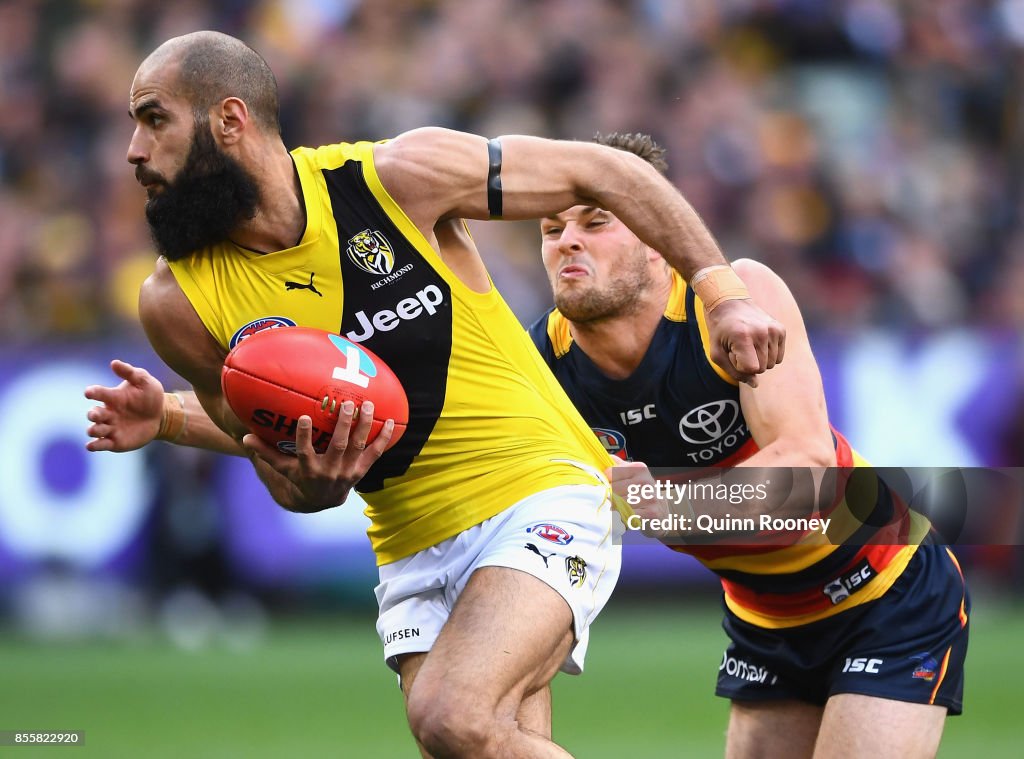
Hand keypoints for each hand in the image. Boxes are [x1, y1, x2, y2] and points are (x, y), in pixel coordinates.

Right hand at [84, 360, 165, 451]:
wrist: (161, 415)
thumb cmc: (150, 395)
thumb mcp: (144, 381)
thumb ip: (130, 372)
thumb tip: (114, 363)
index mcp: (113, 397)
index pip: (99, 393)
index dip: (93, 392)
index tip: (89, 392)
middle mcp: (108, 413)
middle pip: (94, 414)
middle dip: (93, 415)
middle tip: (95, 415)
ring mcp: (111, 427)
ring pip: (95, 430)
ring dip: (94, 430)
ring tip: (97, 429)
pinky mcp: (115, 441)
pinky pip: (101, 444)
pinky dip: (94, 445)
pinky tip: (91, 446)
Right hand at [244, 400, 394, 512]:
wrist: (322, 499)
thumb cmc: (299, 477)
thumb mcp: (282, 468)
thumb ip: (266, 452)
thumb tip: (244, 437)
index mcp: (309, 469)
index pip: (305, 452)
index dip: (305, 436)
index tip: (305, 417)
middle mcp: (330, 471)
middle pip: (339, 446)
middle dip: (344, 425)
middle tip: (347, 403)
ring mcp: (348, 472)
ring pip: (359, 446)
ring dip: (364, 426)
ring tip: (368, 405)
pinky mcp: (362, 470)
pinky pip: (376, 453)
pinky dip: (384, 438)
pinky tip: (392, 421)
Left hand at [608, 461, 670, 522]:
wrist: (663, 513)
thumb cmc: (640, 492)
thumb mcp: (632, 475)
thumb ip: (617, 465)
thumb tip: (602, 457)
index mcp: (639, 468)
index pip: (610, 473)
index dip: (603, 482)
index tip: (605, 488)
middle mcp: (646, 480)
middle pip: (613, 489)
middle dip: (608, 497)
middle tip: (608, 502)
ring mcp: (650, 497)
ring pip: (619, 503)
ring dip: (613, 509)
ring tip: (615, 509)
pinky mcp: (652, 512)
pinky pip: (628, 515)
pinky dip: (622, 518)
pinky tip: (624, 517)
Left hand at [705, 299, 785, 385]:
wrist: (730, 303)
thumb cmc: (720, 330)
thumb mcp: (717, 353)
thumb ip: (734, 372)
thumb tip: (755, 384)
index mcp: (743, 337)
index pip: (752, 369)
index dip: (740, 367)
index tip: (732, 354)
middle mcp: (762, 332)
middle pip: (763, 368)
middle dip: (750, 364)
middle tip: (739, 348)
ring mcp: (774, 329)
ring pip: (772, 364)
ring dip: (760, 359)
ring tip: (748, 344)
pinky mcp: (781, 329)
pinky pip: (779, 357)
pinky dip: (769, 354)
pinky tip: (758, 342)